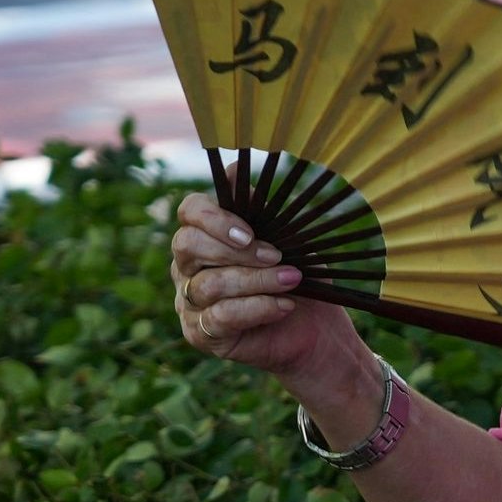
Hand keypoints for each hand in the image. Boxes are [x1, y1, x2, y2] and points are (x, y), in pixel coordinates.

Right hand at [170, 193, 364, 386]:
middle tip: (276, 257)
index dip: (214, 218)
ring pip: (209, 284)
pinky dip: (258, 308)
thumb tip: (235, 168)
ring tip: (291, 280)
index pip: (189, 212)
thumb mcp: (286, 238)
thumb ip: (259, 208)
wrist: (314, 328)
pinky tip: (285, 306)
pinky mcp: (200, 334)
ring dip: (256, 280)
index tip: (250, 231)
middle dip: (236, 251)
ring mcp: (189, 302)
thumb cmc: (295, 278)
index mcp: (204, 236)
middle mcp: (187, 267)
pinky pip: (221, 317)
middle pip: (188, 245)